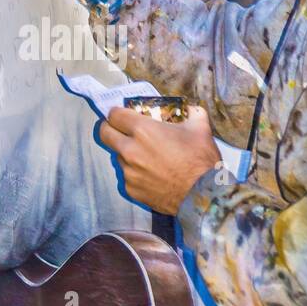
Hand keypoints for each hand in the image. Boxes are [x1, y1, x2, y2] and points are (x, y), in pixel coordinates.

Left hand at [98, 105, 220, 214]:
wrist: (202, 196)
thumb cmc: (200, 160)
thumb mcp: (200, 128)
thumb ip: (191, 113)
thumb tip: (190, 110)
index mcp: (143, 130)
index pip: (114, 115)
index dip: (117, 113)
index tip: (123, 115)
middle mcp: (130, 150)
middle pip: (104, 133)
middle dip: (110, 129)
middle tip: (121, 130)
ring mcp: (128, 172)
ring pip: (117, 156)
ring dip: (126, 153)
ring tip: (146, 157)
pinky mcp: (131, 190)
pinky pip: (127, 176)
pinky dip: (135, 173)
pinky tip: (152, 175)